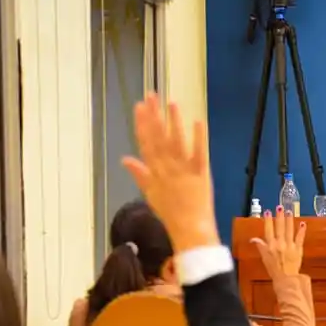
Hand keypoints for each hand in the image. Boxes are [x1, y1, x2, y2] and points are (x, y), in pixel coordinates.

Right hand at [122, 93, 219, 251]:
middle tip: (151, 95)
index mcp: (155, 172)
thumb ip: (138, 173)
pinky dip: (198, 138)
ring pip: (177, 142)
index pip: (146, 143)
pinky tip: (198, 121)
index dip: (142, 124)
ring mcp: (184, 170)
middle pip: (159, 138)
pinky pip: (200, 153)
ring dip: (174, 122)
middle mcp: (167, 168)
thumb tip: (124, 159)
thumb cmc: (170, 213)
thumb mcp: (149, 193)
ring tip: (172, 103)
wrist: (189, 230)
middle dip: (154, 116)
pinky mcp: (201, 173)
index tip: (139, 106)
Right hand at [251, 206, 305, 278]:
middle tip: (280, 206)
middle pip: (279, 228)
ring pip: (289, 230)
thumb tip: (253, 239)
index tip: (268, 212)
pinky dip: (301, 231)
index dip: (268, 221)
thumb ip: (260, 247)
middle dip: (279, 217)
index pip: (268, 230)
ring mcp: (290, 246)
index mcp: (270, 246)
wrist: (286, 278)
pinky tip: (303, 224)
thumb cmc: (274, 269)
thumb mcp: (264, 258)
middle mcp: (280, 243)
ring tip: (289, 211)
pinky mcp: (298, 249)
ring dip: (289, 220)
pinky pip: (300, 238)